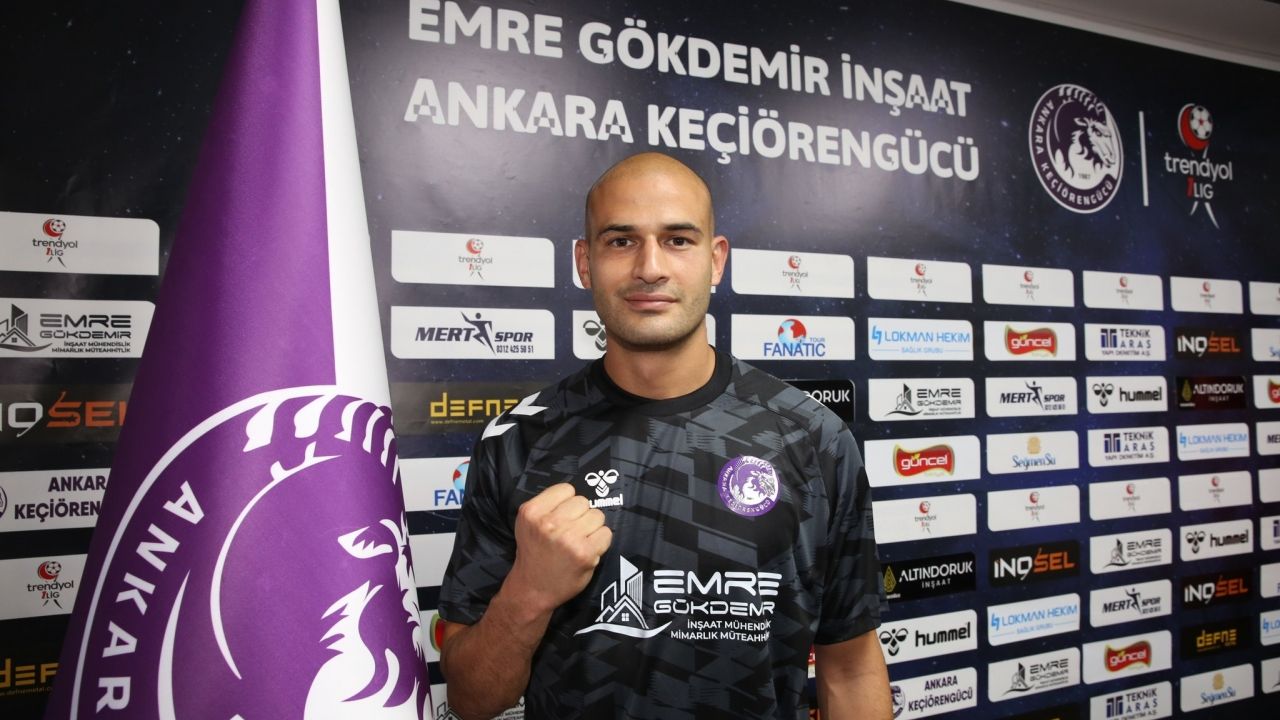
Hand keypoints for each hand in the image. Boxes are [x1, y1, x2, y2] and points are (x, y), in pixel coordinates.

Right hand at [507, 483, 612, 613]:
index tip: (562, 517)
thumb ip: (548, 506)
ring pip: (597, 515)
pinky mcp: (585, 552)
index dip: (567, 503)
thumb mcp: (529, 524)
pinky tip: (587, 551)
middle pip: (583, 502)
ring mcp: (568, 538)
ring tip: (579, 542)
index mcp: (532, 512)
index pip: (566, 489)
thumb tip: (577, 494)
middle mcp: (549, 523)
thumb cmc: (535, 554)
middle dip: (580, 516)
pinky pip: (606, 533)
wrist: (533, 589)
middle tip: (571, 533)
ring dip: (592, 528)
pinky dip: (601, 542)